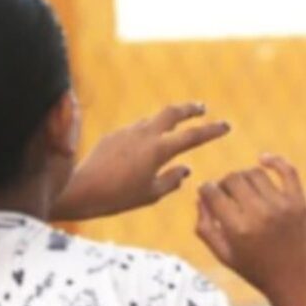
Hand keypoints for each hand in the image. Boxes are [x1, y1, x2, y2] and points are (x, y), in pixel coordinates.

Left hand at [57, 103, 232, 220]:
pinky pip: (136, 129)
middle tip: (202, 108)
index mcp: (158, 150)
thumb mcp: (150, 194)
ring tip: (174, 124)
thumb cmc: (117, 197)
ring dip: (166, 119)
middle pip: (172, 112)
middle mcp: (144, 134)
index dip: (211, 130)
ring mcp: (127, 132)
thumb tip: (185, 169)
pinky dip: (147, 131)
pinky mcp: (113, 135)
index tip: (226, 125)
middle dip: (190, 109)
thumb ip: (171, 180)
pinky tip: (145, 143)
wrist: (79, 189)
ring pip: (153, 119)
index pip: (192, 136)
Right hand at [196, 156, 305, 305]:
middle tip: (225, 193)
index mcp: (237, 229)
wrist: (297, 284)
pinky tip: (263, 160)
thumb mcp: (224, 255)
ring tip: (243, 189)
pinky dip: (273, 160)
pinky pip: (287, 170)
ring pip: (254, 173)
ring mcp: (282, 207)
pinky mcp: (300, 203)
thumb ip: (205, 227)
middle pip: (232, 179)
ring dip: (244, 177)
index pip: (212, 193)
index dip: (205, 190)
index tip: (206, 193)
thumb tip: (200, 197)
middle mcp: (259, 215)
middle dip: (223, 183)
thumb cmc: (256, 271)